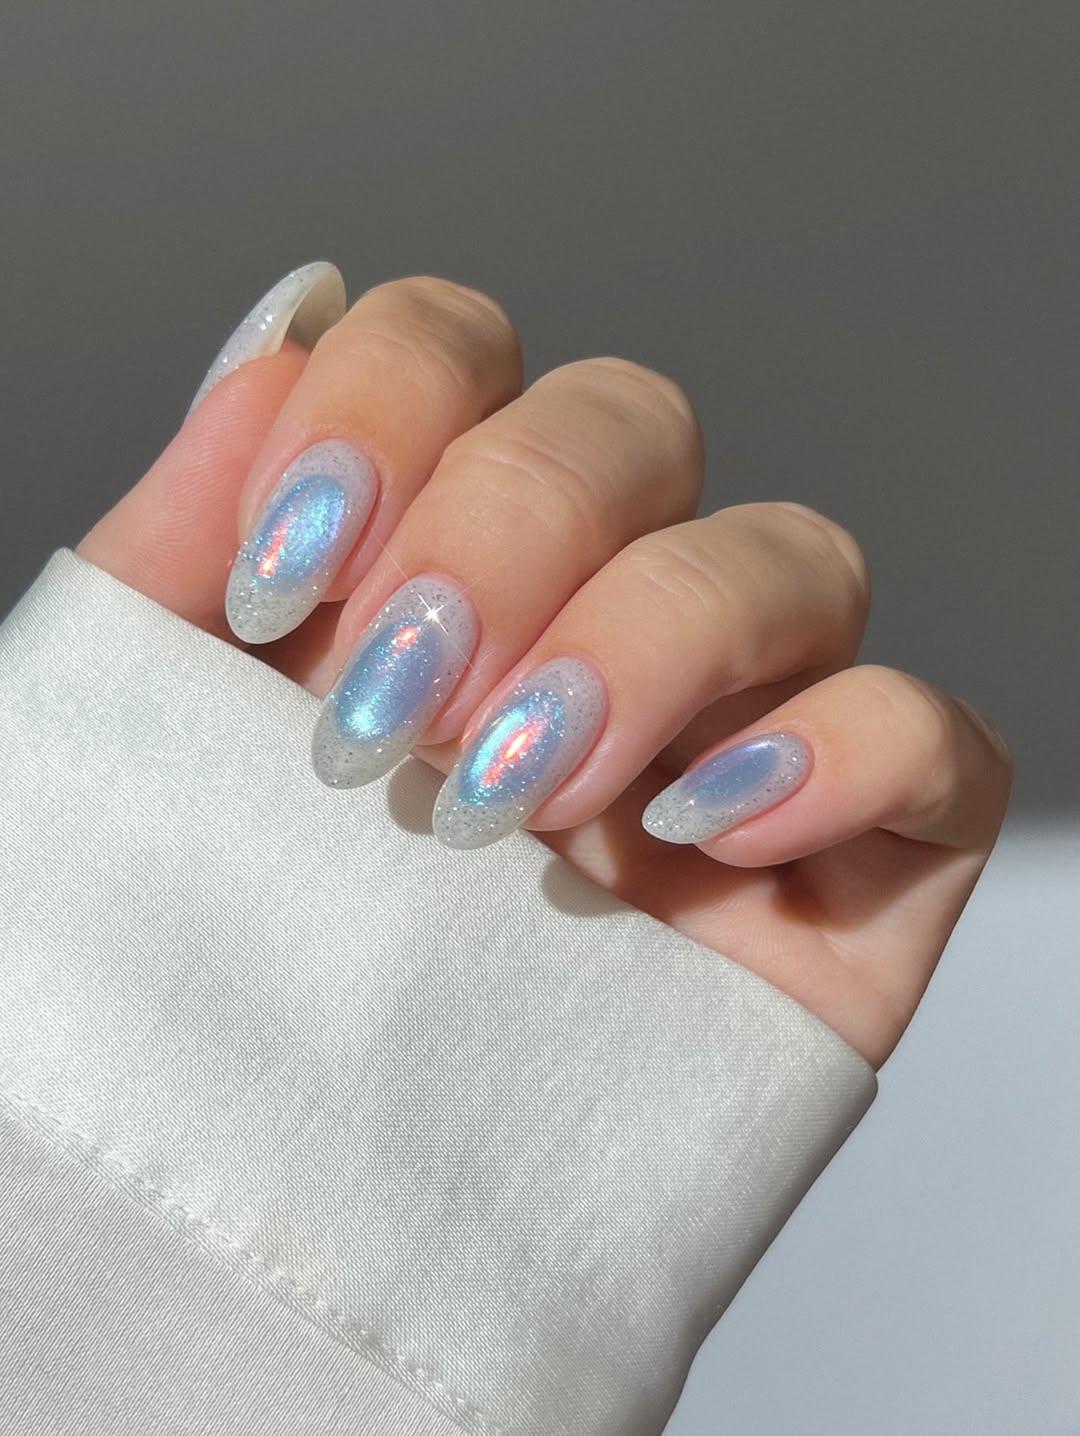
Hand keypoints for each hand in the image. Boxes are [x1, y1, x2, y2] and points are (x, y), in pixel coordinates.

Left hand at [80, 268, 1010, 1066]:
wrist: (289, 1236)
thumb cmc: (202, 984)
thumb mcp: (146, 742)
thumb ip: (191, 533)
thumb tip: (284, 328)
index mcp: (426, 571)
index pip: (460, 351)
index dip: (388, 405)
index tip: (289, 575)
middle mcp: (584, 626)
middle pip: (634, 423)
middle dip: (509, 531)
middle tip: (396, 710)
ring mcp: (727, 742)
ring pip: (793, 552)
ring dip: (652, 639)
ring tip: (520, 796)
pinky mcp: (844, 874)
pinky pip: (935, 741)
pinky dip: (839, 750)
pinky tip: (693, 836)